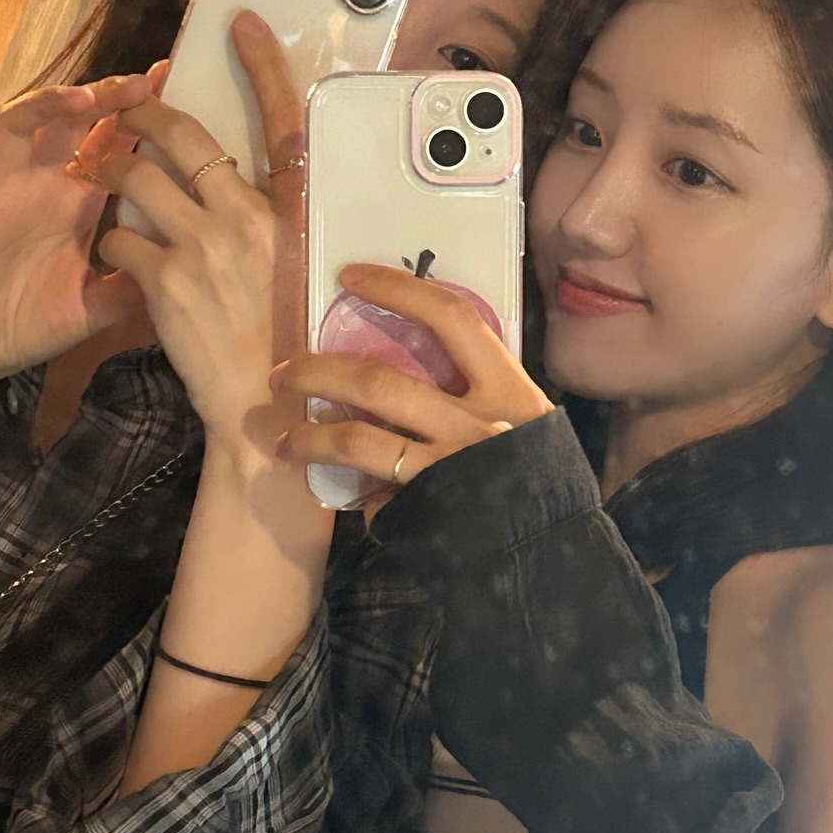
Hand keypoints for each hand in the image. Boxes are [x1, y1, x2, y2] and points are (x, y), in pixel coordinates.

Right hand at [0, 76, 153, 391]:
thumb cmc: (31, 322)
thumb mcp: (96, 306)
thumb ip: (134, 287)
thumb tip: (187, 273)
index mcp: (78, 202)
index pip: (112, 144)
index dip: (137, 114)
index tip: (168, 81)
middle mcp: (41, 187)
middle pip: (71, 124)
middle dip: (103, 98)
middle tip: (138, 83)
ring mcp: (0, 198)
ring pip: (17, 132)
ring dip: (45, 108)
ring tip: (79, 97)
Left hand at [94, 14, 305, 437]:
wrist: (267, 406)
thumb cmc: (288, 334)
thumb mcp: (296, 262)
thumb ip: (271, 215)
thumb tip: (244, 176)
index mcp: (292, 209)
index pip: (281, 120)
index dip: (260, 65)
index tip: (239, 24)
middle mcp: (250, 218)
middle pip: (185, 138)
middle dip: (143, 117)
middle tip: (124, 114)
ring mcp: (204, 248)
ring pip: (136, 180)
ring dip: (110, 172)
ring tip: (102, 178)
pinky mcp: (164, 282)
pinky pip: (119, 236)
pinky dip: (112, 239)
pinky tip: (118, 254)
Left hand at [275, 262, 550, 508]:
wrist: (549, 556)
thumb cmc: (535, 481)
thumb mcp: (523, 423)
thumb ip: (476, 393)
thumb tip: (408, 366)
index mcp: (508, 389)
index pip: (451, 318)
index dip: (398, 290)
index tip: (350, 276)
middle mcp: (476, 423)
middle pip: (379, 380)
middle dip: (318, 371)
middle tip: (284, 371)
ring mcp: (446, 468)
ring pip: (357, 438)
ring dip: (309, 435)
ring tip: (283, 439)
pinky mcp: (424, 510)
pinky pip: (371, 492)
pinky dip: (351, 489)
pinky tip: (334, 491)